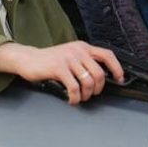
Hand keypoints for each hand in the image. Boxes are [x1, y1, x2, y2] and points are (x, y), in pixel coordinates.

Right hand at [0, 41, 123, 105]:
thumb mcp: (70, 55)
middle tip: (91, 94)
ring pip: (88, 82)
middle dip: (98, 89)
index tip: (119, 79)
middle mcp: (77, 51)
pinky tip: (71, 99)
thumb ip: (84, 62)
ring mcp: (68, 59)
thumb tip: (100, 78)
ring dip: (86, 95)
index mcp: (82, 47)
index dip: (117, 68)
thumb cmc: (49, 61)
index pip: (107, 55)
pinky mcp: (58, 68)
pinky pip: (74, 87)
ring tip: (80, 98)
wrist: (28, 59)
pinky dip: (75, 98)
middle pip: (99, 73)